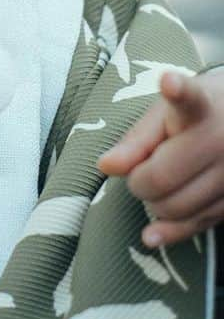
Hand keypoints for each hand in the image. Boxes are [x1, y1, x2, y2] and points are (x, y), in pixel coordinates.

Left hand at [97, 69, 223, 247]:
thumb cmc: (191, 115)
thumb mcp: (162, 114)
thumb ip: (135, 140)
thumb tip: (106, 167)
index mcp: (200, 108)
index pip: (190, 99)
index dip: (178, 92)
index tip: (169, 82)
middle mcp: (222, 141)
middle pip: (163, 177)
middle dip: (139, 182)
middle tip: (138, 174)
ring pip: (178, 207)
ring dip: (154, 204)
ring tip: (156, 185)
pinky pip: (198, 225)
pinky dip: (170, 231)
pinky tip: (151, 235)